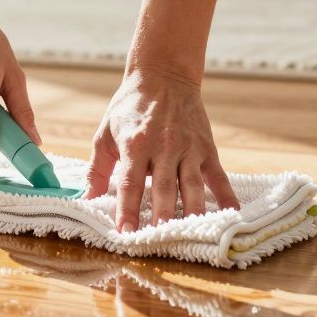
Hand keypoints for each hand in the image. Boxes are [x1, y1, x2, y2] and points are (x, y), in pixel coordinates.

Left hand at [85, 67, 238, 230]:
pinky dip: (226, 196)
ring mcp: (188, 148)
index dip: (127, 209)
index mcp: (135, 144)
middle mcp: (163, 146)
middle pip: (164, 188)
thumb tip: (86, 200)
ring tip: (190, 234)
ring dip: (191, 211)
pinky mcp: (206, 148)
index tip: (125, 233)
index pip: (130, 183)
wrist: (163, 76)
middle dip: (161, 216)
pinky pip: (218, 176)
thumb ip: (97, 170)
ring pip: (191, 186)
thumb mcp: (105, 134)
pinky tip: (230, 214)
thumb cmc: (129, 108)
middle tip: (159, 241)